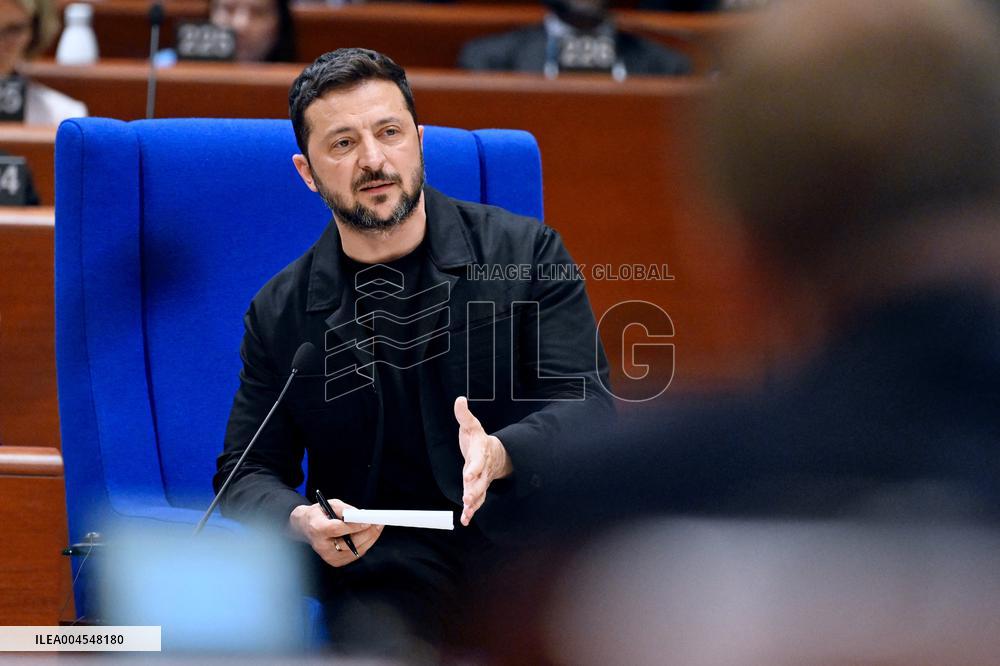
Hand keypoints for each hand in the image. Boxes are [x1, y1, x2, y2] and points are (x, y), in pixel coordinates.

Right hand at [289, 499, 383, 567]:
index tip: (368, 521)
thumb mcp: (330, 504)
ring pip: (355, 550)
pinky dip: (365, 544)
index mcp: (317, 528)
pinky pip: (355, 554)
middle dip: (367, 533)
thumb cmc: (320, 514)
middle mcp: (321, 545)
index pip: (337, 529)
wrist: (306, 527)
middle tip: (378, 523)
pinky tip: (371, 535)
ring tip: (378, 527)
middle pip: (349, 542)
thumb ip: (346, 510)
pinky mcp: (335, 562)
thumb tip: (363, 515)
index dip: (354, 526)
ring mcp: (328, 556)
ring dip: (369, 539)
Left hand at [454, 396, 512, 525]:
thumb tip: (459, 399)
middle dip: (474, 490)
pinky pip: (476, 501)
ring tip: (467, 512)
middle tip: (467, 497)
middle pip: (480, 481)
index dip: (473, 468)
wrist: (494, 453)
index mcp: (480, 453)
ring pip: (479, 493)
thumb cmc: (478, 439)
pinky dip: (471, 510)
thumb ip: (464, 415)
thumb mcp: (471, 426)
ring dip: (473, 503)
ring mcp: (481, 480)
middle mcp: (482, 469)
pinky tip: (465, 520)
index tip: (468, 474)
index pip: (477, 461)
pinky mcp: (477, 489)